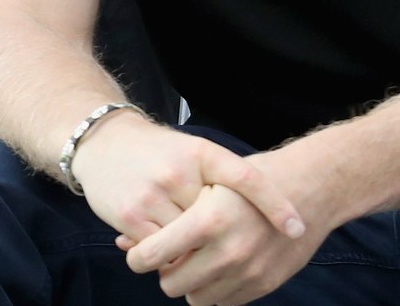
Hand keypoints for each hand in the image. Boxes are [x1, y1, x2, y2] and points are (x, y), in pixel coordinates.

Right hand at [71, 116, 303, 249]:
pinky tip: (165, 253)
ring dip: (192, 254)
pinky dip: (166, 257)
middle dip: (224, 240)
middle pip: (216, 223)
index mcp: (201, 153)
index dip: (274, 203)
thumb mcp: (193, 153)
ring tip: (193, 255)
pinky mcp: (130, 215)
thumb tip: (260, 221)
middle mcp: (178, 172)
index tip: (297, 229)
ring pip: (187, 244)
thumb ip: (222, 184)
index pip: (247, 178)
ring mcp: (153, 194)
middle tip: (234, 253)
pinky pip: (159, 251)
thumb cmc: (157, 153)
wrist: (102, 141)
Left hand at [121, 178, 327, 304]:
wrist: (306, 189)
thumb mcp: (206, 183)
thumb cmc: (247, 180)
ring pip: (195, 298)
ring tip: (197, 257)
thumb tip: (121, 241)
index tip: (137, 253)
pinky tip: (221, 263)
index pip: (154, 255)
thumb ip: (165, 214)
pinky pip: (224, 301)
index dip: (138, 257)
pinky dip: (216, 288)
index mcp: (208, 220)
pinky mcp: (263, 285)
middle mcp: (228, 251)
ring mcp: (247, 272)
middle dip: (166, 271)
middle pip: (171, 284)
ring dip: (191, 282)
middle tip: (171, 254)